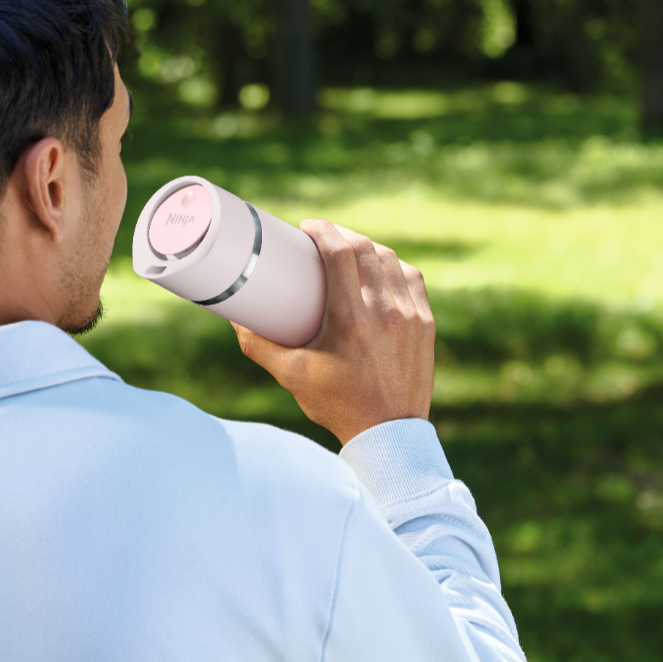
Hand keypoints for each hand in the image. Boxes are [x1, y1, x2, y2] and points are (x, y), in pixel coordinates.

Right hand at [232, 219, 435, 445]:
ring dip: (368, 247)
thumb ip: (259, 346)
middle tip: (322, 238)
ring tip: (349, 251)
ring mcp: (411, 316)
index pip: (341, 253)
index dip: (324, 230)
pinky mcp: (426, 324)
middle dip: (342, 234)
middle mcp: (385, 311)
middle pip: (365, 249)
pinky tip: (381, 268)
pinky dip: (394, 267)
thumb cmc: (337, 404)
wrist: (388, 434)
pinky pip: (412, 279)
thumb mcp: (292, 375)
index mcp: (351, 319)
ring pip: (391, 260)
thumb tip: (236, 320)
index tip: (308, 228)